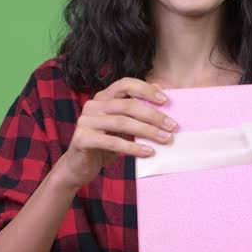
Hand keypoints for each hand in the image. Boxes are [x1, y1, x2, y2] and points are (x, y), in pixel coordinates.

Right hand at [53, 77, 174, 190]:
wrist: (79, 167)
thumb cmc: (104, 144)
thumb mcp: (122, 125)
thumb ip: (136, 107)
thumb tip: (160, 87)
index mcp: (103, 97)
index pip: (125, 84)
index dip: (146, 89)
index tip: (166, 100)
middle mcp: (93, 105)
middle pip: (127, 105)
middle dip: (153, 115)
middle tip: (172, 126)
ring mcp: (85, 121)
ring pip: (122, 123)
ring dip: (147, 131)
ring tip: (165, 139)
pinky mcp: (82, 138)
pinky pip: (112, 142)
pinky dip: (133, 147)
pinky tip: (148, 152)